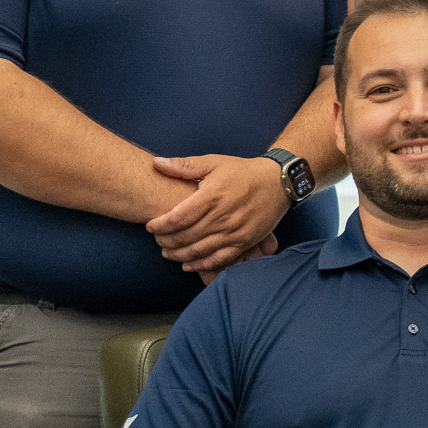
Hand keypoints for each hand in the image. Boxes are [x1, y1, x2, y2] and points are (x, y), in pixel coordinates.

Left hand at [146, 155, 290, 273]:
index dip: (159, 225)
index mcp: (211, 196)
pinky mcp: (244, 241)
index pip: (177, 218)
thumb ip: (184, 166)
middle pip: (184, 237)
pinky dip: (200, 265)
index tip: (150, 226)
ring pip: (198, 250)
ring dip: (178, 255)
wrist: (277, 181)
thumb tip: (156, 163)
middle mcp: (222, 217)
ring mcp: (234, 231)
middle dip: (165, 241)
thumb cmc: (242, 171)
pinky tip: (187, 264)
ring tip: (167, 253)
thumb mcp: (213, 162)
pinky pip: (219, 259)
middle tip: (156, 240)